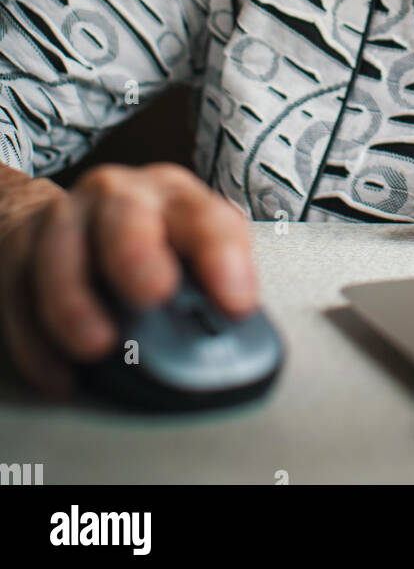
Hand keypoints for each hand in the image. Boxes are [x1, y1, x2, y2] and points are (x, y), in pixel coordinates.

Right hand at [0, 162, 257, 398]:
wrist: (82, 218)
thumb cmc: (150, 239)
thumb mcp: (194, 249)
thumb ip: (214, 282)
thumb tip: (237, 331)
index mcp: (175, 197)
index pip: (205, 218)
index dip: (223, 258)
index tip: (234, 302)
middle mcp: (120, 197)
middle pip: (124, 215)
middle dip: (138, 254)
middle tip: (154, 295)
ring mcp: (67, 218)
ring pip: (60, 251)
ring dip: (75, 302)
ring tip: (96, 345)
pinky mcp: (20, 247)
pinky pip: (17, 290)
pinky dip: (36, 339)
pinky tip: (60, 372)